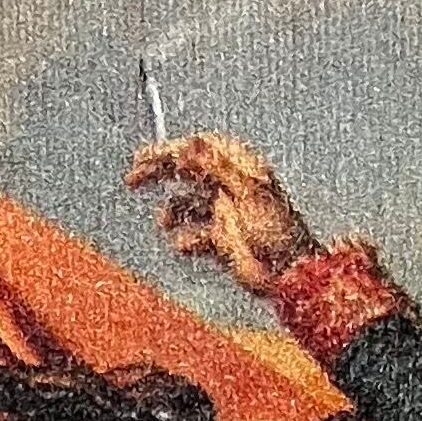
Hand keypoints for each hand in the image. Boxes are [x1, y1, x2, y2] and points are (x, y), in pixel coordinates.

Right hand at [124, 132, 322, 296]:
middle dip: (159, 172)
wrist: (288, 276)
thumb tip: (189, 144)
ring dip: (172, 211)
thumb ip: (216, 168)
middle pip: (187, 171)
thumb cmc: (276, 231)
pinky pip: (194, 235)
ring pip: (186, 204)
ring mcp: (225, 213)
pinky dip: (185, 240)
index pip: (201, 147)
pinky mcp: (221, 240)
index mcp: (241, 168)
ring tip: (163, 222)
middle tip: (132, 178)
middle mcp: (230, 186)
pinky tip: (185, 246)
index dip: (174, 149)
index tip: (149, 157)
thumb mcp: (246, 193)